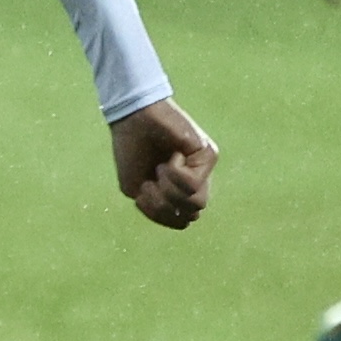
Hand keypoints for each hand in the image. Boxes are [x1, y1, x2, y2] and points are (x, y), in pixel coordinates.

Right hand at [109, 99, 214, 229]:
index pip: (182, 221)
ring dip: (170, 190)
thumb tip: (190, 216)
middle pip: (190, 215)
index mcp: (180, 191)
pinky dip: (175, 174)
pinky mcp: (209, 154)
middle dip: (164, 204)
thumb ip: (161, 210)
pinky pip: (193, 184)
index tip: (143, 192)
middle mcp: (196, 181)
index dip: (159, 213)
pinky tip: (172, 155)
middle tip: (151, 179)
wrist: (132, 119)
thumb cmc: (131, 151)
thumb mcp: (137, 191)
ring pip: (196, 203)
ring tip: (160, 167)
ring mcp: (204, 168)